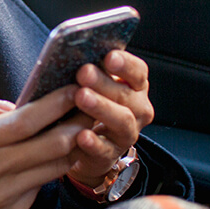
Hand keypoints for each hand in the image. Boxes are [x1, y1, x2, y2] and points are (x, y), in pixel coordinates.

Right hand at [0, 87, 85, 208]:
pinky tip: (60, 155)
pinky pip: (41, 186)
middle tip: (96, 104)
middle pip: (53, 144)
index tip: (74, 86)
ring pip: (56, 167)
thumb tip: (6, 103)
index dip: (55, 102)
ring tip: (87, 127)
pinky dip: (54, 168)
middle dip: (79, 122)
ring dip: (75, 146)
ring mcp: (7, 195)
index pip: (27, 119)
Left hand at [65, 50, 153, 188]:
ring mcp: (126, 134)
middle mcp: (136, 109)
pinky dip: (93, 143)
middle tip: (83, 72)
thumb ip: (90, 71)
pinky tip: (81, 135)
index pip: (137, 71)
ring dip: (101, 107)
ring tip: (81, 97)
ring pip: (122, 120)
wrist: (87, 147)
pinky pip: (104, 150)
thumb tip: (71, 53)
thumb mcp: (92, 86)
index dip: (125, 64)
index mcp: (134, 86)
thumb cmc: (87, 106)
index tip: (109, 56)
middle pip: (126, 94)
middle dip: (104, 82)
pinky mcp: (110, 156)